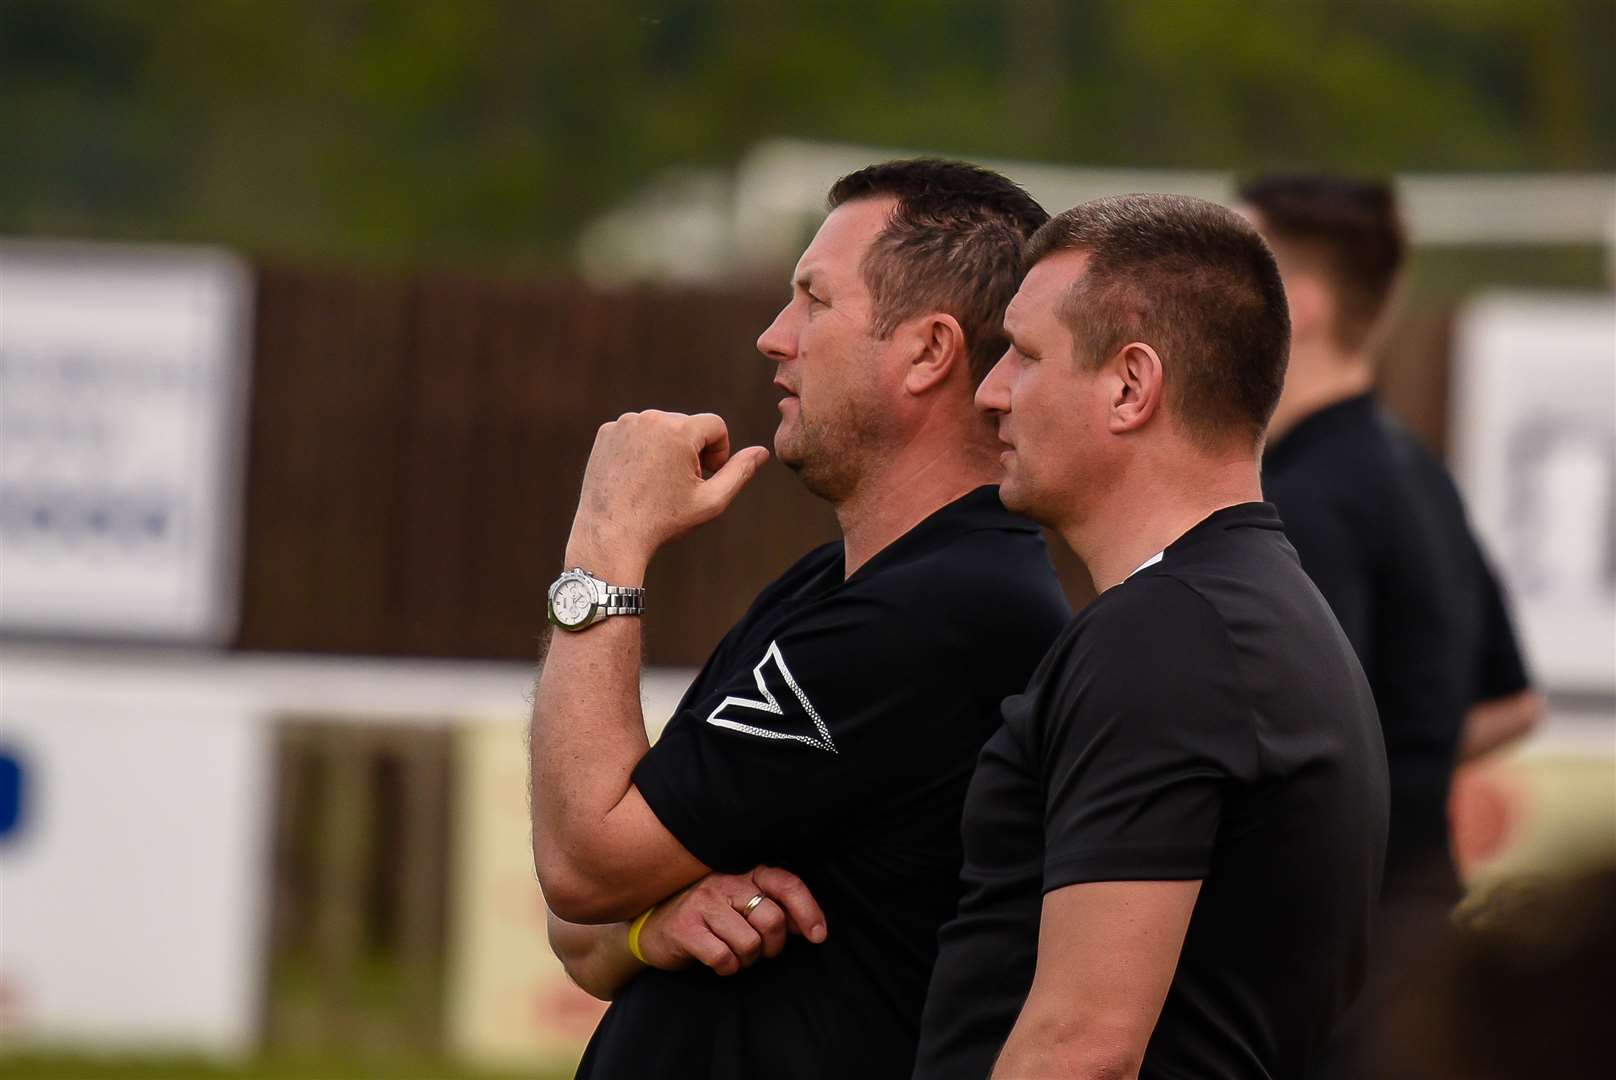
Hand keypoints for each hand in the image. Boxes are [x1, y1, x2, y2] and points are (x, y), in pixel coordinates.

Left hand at [567, 411, 768, 577]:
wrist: (610, 535)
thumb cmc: (664, 520)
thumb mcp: (711, 501)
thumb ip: (740, 472)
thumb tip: (762, 452)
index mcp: (679, 430)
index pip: (715, 426)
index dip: (719, 453)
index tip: (705, 477)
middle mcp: (651, 418)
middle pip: (687, 425)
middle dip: (691, 450)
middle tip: (680, 485)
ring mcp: (625, 424)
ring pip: (661, 428)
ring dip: (666, 449)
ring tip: (657, 482)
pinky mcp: (606, 433)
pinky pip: (636, 433)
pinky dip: (641, 450)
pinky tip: (637, 478)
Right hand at [636, 866, 826, 976]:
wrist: (652, 930)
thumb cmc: (705, 919)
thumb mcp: (739, 906)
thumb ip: (772, 910)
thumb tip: (808, 926)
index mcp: (743, 874)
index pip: (786, 883)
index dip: (808, 910)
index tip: (818, 936)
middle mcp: (723, 882)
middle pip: (773, 919)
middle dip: (773, 946)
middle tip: (759, 951)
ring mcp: (703, 903)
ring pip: (750, 943)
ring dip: (747, 960)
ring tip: (733, 954)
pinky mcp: (686, 928)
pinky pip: (724, 958)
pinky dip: (727, 968)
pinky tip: (717, 962)